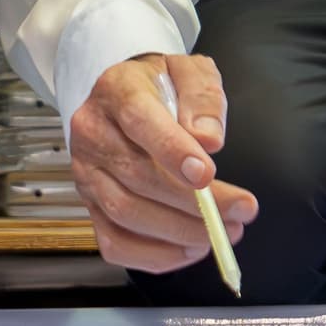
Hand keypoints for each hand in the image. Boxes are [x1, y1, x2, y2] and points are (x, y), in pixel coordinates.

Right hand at [66, 53, 255, 275]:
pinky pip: (115, 242)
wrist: (122, 95)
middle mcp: (93, 133)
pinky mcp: (90, 205)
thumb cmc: (160, 84)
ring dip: (179, 231)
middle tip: (238, 212)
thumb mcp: (189, 70)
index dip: (172, 151)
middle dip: (193, 202)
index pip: (138, 121)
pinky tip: (190, 249)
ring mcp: (87, 173)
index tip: (207, 174)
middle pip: (138, 176)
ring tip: (221, 233)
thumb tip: (208, 141)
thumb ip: (202, 97)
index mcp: (117, 91)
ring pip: (126, 212)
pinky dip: (154, 255)